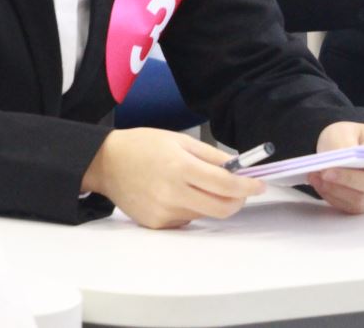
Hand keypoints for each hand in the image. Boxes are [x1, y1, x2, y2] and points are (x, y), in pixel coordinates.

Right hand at [82, 127, 265, 228]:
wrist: (105, 162)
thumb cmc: (142, 146)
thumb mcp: (178, 140)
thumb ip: (210, 156)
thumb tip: (238, 168)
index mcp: (179, 167)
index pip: (226, 184)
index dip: (247, 186)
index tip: (259, 184)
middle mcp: (172, 192)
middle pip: (222, 208)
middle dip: (237, 200)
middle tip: (237, 191)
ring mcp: (164, 211)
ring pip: (204, 214)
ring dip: (210, 202)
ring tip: (192, 185)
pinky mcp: (156, 223)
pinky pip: (186, 220)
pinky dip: (189, 209)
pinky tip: (173, 194)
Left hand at [307, 122, 363, 213]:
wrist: (336, 146)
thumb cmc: (347, 136)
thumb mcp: (344, 132)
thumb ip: (347, 147)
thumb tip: (346, 160)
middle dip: (349, 180)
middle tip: (325, 171)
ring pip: (360, 199)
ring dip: (335, 189)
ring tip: (315, 175)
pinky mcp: (363, 203)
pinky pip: (348, 206)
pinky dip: (331, 196)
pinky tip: (317, 183)